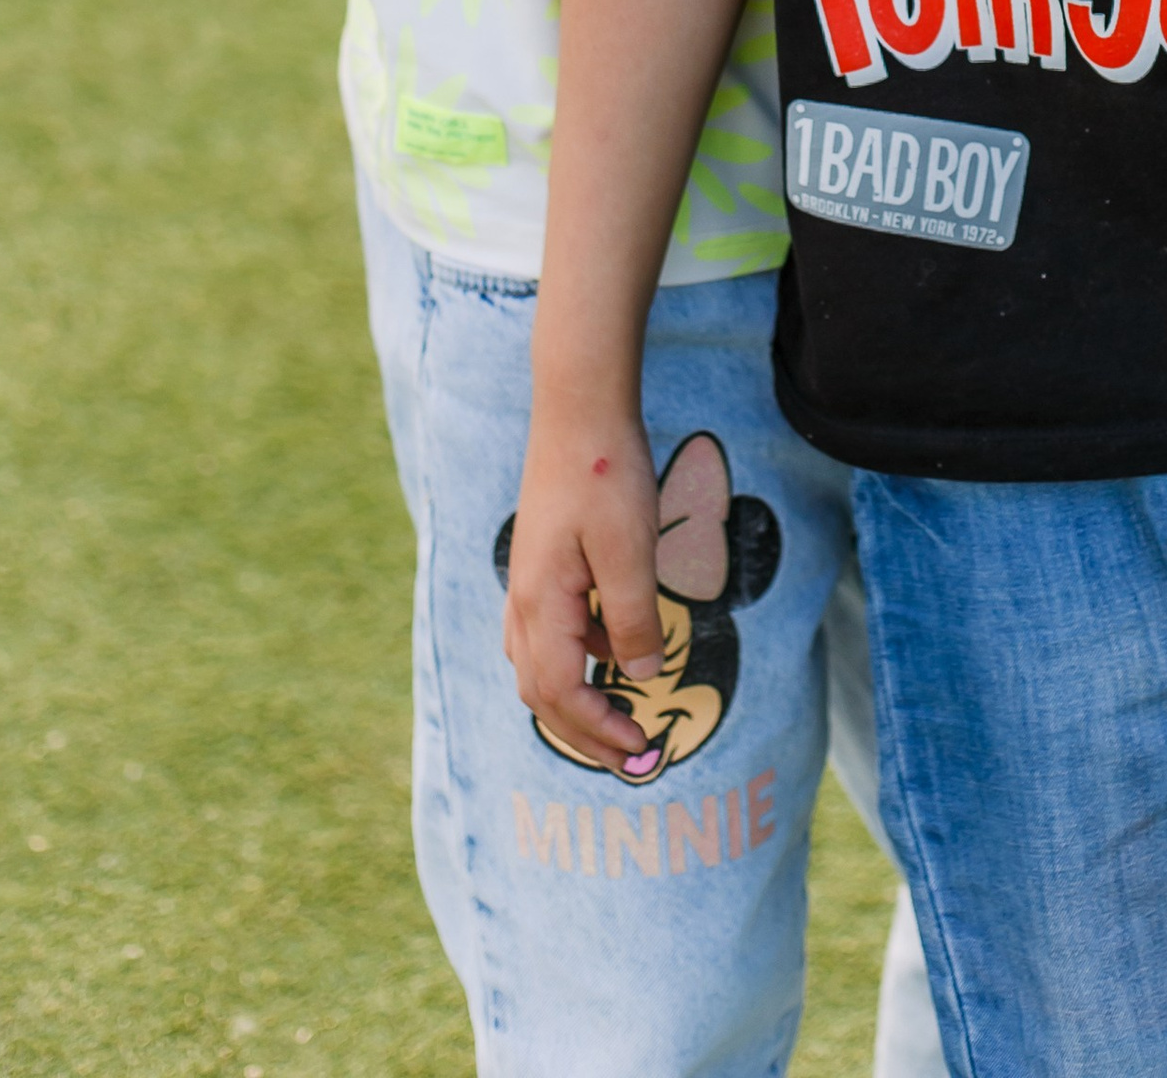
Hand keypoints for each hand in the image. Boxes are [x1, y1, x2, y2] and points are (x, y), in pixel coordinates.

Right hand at [503, 410, 668, 776]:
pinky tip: (611, 650)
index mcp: (543, 606)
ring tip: (620, 718)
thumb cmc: (606, 473)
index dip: (600, 732)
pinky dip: (575, 660)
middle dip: (586, 733)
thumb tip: (639, 677)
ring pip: (539, 667)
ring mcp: (528, 582)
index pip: (563, 696)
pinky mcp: (541, 564)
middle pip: (543, 694)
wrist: (579, 409)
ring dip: (576, 702)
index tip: (641, 750)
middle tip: (632, 757)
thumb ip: (633, 619)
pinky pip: (548, 634)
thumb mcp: (630, 550)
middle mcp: (525, 602)